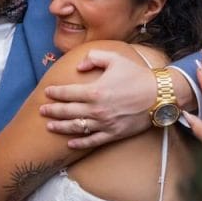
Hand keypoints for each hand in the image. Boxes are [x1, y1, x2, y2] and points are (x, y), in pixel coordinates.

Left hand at [40, 49, 154, 149]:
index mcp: (95, 91)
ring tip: (49, 126)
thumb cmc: (137, 75)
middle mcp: (97, 109)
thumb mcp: (115, 58)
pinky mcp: (113, 134)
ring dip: (61, 127)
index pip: (68, 93)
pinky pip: (92, 141)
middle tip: (42, 110)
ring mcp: (104, 123)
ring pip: (76, 127)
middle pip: (68, 111)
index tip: (47, 92)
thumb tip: (79, 67)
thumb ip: (94, 57)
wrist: (159, 96)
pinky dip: (79, 143)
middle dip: (52, 111)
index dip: (55, 93)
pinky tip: (69, 143)